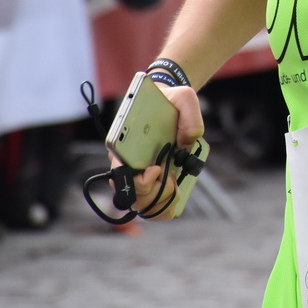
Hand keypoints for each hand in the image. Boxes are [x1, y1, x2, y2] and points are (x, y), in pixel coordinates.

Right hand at [129, 82, 203, 220]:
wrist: (172, 106)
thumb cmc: (171, 102)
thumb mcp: (185, 98)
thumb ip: (190, 116)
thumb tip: (186, 143)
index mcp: (126, 141)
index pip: (118, 168)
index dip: (135, 177)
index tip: (155, 168)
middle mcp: (127, 161)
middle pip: (130, 193)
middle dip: (152, 191)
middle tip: (168, 176)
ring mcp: (138, 175)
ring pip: (140, 204)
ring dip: (160, 200)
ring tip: (173, 183)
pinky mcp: (152, 182)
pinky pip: (151, 208)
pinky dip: (163, 208)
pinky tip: (175, 194)